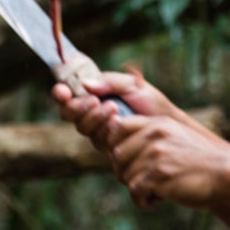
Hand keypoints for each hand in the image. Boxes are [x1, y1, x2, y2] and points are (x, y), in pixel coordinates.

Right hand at [50, 56, 182, 150]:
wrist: (170, 127)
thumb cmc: (152, 103)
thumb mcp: (133, 84)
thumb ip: (109, 81)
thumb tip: (85, 85)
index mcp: (94, 96)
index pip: (67, 95)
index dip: (60, 93)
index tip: (62, 91)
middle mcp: (92, 115)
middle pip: (68, 114)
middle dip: (79, 107)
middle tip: (95, 101)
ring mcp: (98, 132)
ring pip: (82, 128)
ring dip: (95, 117)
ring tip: (115, 108)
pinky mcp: (108, 148)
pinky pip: (97, 141)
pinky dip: (105, 129)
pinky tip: (119, 122)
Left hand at [108, 114, 229, 208]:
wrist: (225, 172)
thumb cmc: (199, 159)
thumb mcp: (175, 134)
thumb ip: (150, 135)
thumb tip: (117, 146)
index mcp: (157, 123)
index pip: (118, 127)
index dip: (115, 145)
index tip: (125, 160)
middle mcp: (154, 135)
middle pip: (116, 154)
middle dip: (124, 171)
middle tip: (140, 182)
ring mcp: (156, 154)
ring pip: (124, 175)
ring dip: (136, 189)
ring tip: (152, 193)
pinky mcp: (159, 174)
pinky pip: (135, 190)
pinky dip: (142, 201)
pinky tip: (154, 201)